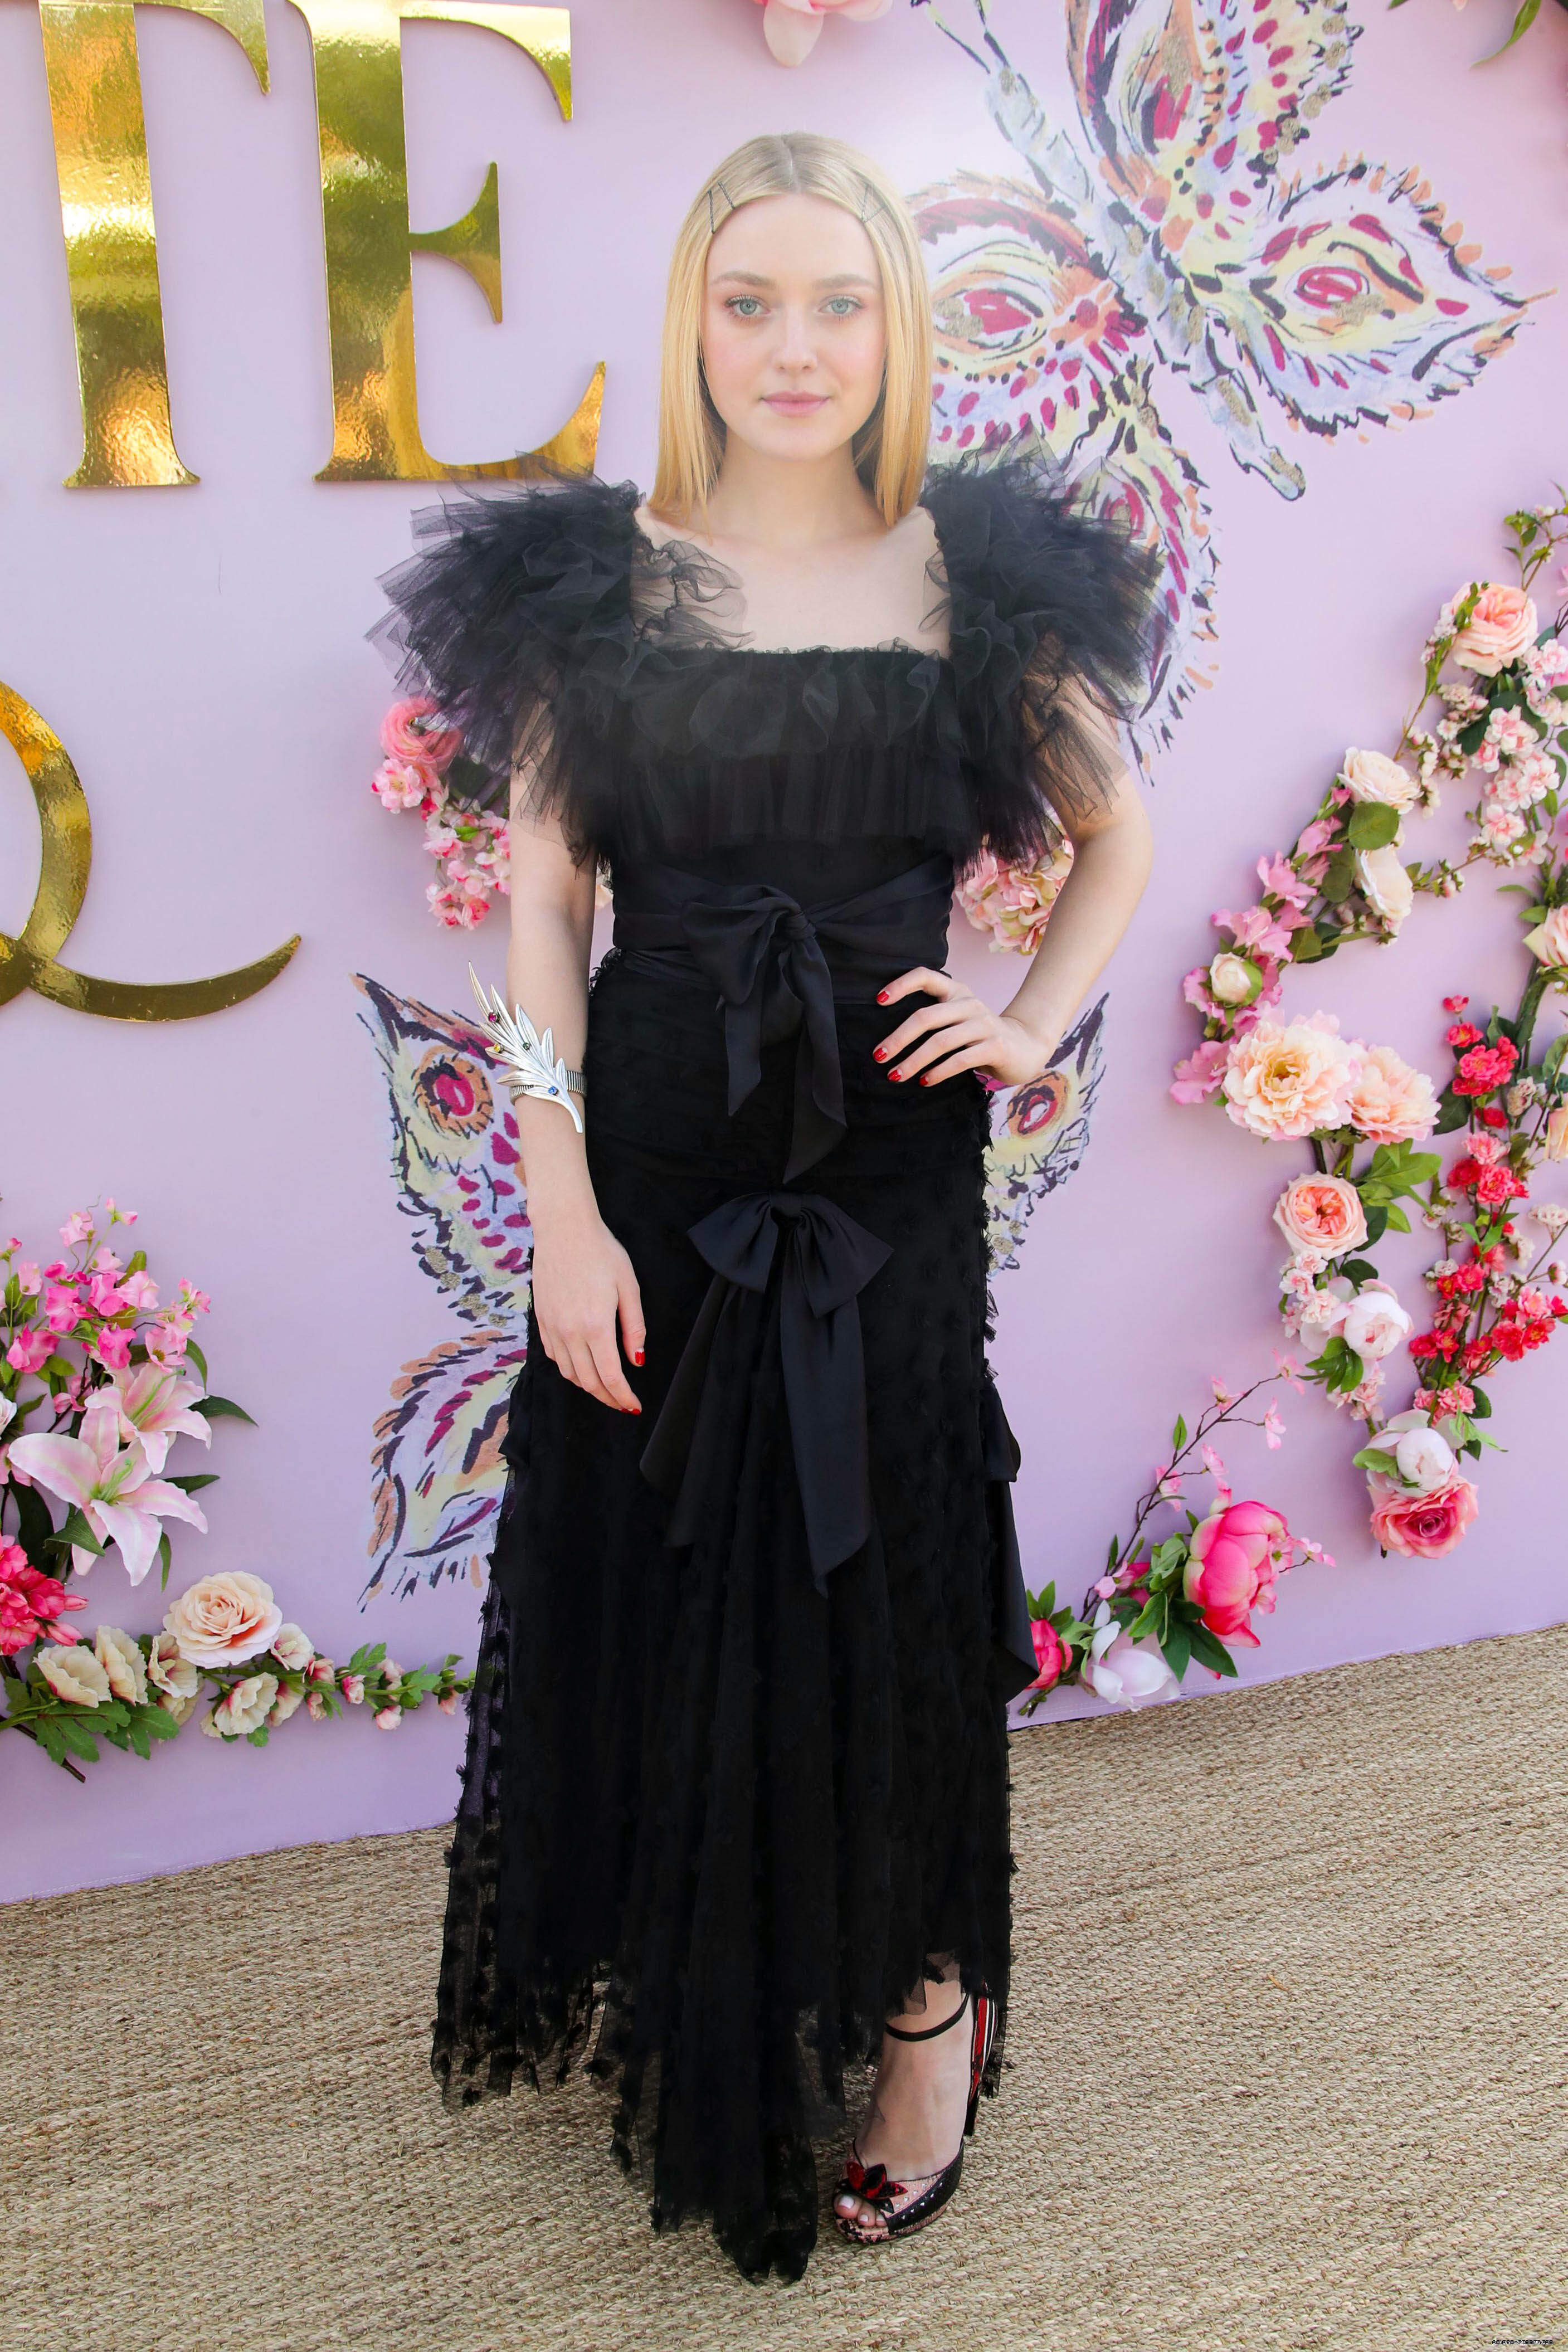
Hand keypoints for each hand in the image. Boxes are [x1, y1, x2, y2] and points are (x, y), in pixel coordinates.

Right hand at [529, 1204, 645, 1413]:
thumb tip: (637, 1361)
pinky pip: (554, 1355)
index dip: (623, 1396)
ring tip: (604, 1387)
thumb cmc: (601, 1252)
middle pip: (587, 1381)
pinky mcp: (542, 1319)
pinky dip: (569, 1368)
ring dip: (587, 1386)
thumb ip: (634, 1327)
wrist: (564, 1229)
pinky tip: (581, 1365)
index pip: (610, 1376)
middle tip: (622, 1402)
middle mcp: (570, 1332)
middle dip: (607, 1397)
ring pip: (568, 1372)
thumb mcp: (628, 1287)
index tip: (633, 1405)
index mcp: (595, 1325)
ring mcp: (552, 1327)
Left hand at [872, 967, 1056, 1089]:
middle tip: (879, 1056)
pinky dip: (938, 1072)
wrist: (1025, 1046)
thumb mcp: (957, 1018)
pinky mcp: (995, 1046)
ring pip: (940, 1042)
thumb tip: (889, 1039)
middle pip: (926, 1017)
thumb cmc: (980, 1035)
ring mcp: (984, 1024)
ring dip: (913, 1061)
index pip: (925, 976)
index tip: (879, 1001)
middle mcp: (969, 1003)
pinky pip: (959, 1060)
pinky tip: (924, 1081)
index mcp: (956, 991)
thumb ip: (933, 1018)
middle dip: (898, 1038)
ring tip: (896, 1075)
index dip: (901, 985)